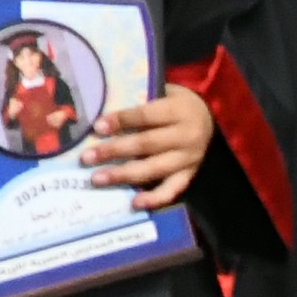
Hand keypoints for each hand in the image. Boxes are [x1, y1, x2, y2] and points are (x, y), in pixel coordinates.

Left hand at [84, 87, 215, 210]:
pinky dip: (154, 198)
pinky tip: (134, 203)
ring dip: (124, 174)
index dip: (121, 121)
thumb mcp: (163, 92)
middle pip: (146, 144)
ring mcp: (189, 158)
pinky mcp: (190, 175)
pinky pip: (172, 190)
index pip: (146, 115)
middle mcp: (186, 135)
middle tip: (87, 157)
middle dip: (114, 151)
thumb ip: (139, 102)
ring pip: (154, 169)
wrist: (209, 118)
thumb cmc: (175, 103)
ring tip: (97, 179)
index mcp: (178, 110)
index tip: (97, 127)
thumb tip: (102, 115)